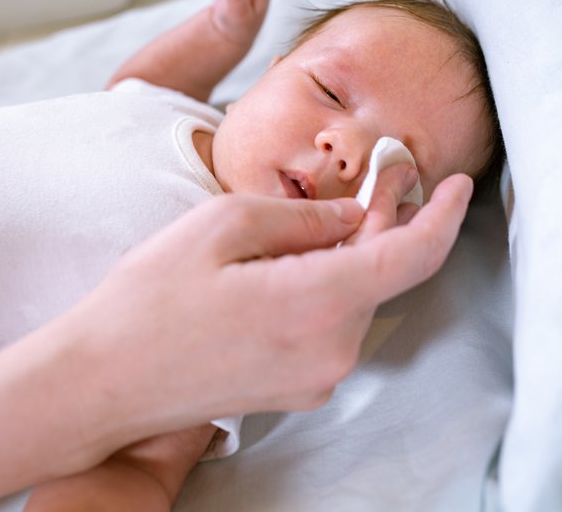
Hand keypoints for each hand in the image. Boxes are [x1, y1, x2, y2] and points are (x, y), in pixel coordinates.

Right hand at [67, 171, 472, 453]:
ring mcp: (316, 377)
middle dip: (389, 222)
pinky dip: (333, 285)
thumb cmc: (149, 301)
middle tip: (383, 174)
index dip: (444, 214)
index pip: (412, 256)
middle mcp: (331, 351)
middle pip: (384, 274)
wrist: (102, 383)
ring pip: (358, 298)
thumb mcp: (222, 226)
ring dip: (356, 253)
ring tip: (331, 212)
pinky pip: (334, 324)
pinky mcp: (298, 387)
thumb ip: (301, 216)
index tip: (459, 183)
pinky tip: (303, 258)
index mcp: (317, 304)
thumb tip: (350, 214)